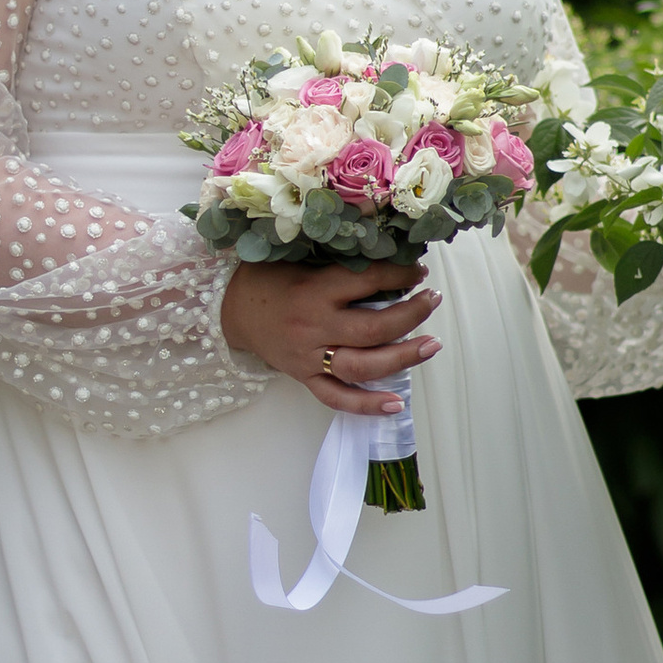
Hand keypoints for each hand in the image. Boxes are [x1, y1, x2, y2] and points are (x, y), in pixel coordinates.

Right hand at [220, 257, 437, 415]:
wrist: (229, 310)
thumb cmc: (268, 279)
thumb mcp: (301, 260)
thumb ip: (340, 264)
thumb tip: (389, 257)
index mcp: (314, 291)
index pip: (367, 282)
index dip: (399, 274)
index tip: (418, 271)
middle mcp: (314, 327)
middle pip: (373, 328)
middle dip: (411, 315)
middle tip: (432, 301)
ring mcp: (309, 357)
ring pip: (363, 365)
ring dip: (403, 357)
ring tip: (431, 345)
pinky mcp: (304, 377)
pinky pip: (336, 397)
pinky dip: (366, 404)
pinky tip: (395, 404)